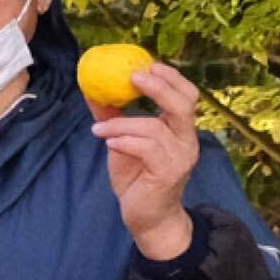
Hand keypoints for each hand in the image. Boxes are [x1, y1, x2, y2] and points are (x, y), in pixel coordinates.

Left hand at [92, 61, 202, 262]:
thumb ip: (114, 118)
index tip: (147, 63)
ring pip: (155, 127)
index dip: (171, 77)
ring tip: (99, 129)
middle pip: (184, 104)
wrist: (147, 216)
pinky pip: (147, 148)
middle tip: (133, 76)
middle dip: (159, 87)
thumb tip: (92, 90)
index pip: (187, 96)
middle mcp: (186, 141)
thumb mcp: (123, 143)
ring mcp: (180, 157)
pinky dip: (125, 141)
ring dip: (122, 123)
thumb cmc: (137, 178)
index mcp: (179, 130)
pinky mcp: (169, 173)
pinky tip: (109, 143)